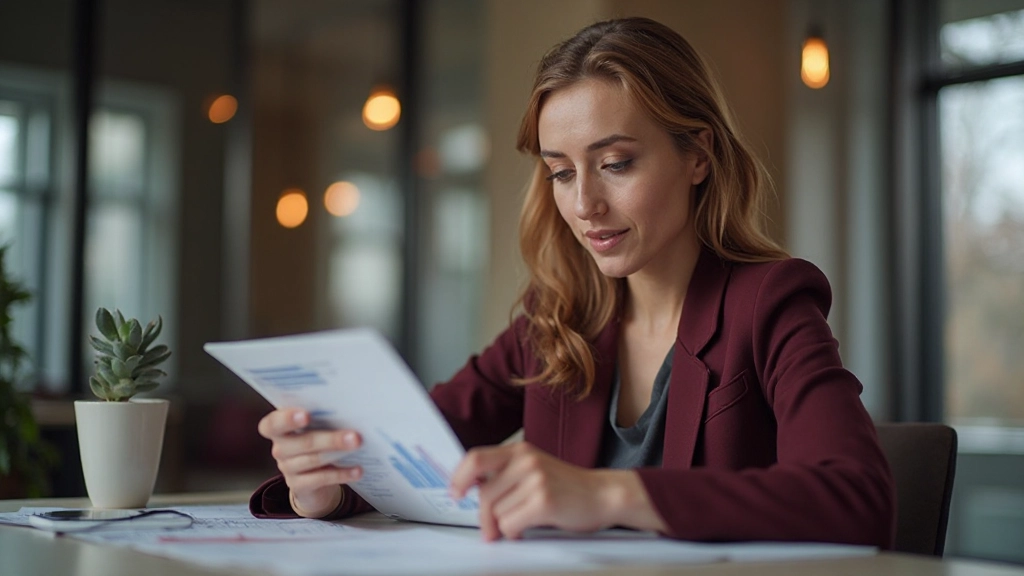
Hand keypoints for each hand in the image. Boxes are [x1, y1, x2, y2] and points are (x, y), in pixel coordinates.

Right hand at [257, 408, 362, 517]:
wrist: (315, 477)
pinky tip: (357, 470)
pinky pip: (320, 479)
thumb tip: (351, 410)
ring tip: (358, 446)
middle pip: (303, 442)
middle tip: (355, 435)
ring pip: (314, 459)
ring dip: (338, 453)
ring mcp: (287, 468)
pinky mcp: (298, 485)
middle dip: (330, 439)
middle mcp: (280, 448)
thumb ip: (323, 418)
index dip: (287, 419)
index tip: (306, 415)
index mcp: (279, 428)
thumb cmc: (317, 439)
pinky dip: (341, 474)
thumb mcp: (316, 427)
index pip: (272, 424)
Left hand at [449, 442, 643, 540]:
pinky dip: (515, 532)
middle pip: (484, 493)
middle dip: (484, 517)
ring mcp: (535, 479)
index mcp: (520, 451)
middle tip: (491, 530)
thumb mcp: (534, 470)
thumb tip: (472, 490)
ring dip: (504, 526)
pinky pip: (510, 524)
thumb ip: (506, 474)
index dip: (460, 478)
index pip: (476, 458)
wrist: (603, 494)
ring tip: (522, 522)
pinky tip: (528, 528)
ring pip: (496, 512)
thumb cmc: (567, 487)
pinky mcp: (543, 501)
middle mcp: (526, 461)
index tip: (456, 493)